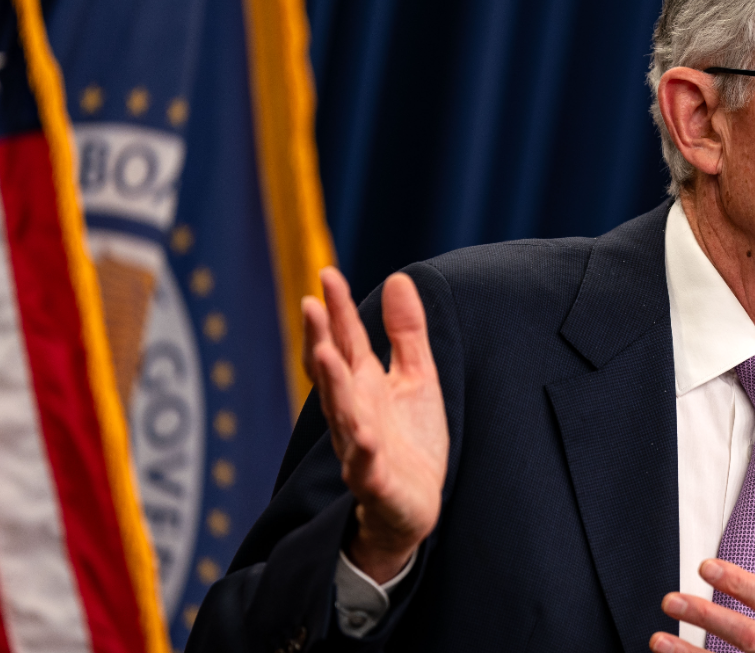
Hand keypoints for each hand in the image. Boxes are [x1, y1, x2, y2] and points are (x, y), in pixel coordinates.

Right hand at [302, 267, 448, 582]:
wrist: (413, 506)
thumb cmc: (409, 440)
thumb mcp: (417, 377)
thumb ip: (406, 332)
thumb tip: (399, 278)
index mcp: (362, 385)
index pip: (345, 341)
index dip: (336, 310)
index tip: (327, 275)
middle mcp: (353, 412)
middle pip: (333, 373)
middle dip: (321, 339)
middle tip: (310, 306)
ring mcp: (360, 447)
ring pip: (342, 414)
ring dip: (333, 386)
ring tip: (325, 354)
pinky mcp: (376, 481)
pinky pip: (366, 466)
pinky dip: (364, 452)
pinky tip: (367, 436)